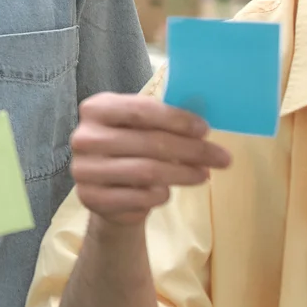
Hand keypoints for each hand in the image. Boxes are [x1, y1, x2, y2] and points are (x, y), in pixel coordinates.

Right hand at [70, 92, 233, 226]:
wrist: (105, 189)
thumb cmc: (130, 149)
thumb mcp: (141, 127)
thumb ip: (164, 121)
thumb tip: (202, 128)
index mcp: (96, 109)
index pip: (141, 110)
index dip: (177, 120)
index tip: (205, 130)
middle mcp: (84, 137)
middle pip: (149, 142)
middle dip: (191, 150)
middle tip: (221, 158)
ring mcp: (84, 169)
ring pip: (148, 171)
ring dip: (183, 174)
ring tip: (204, 175)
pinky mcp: (91, 198)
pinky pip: (140, 197)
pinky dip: (161, 195)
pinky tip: (167, 191)